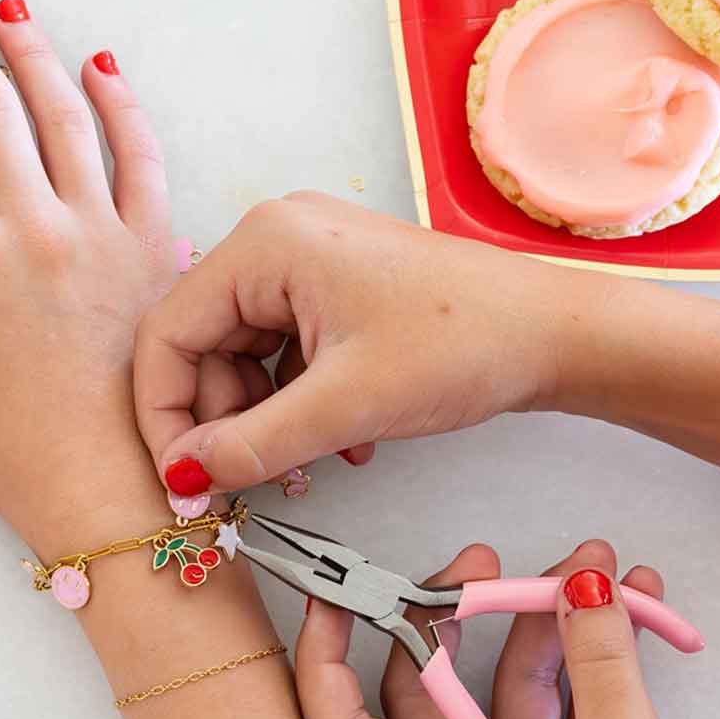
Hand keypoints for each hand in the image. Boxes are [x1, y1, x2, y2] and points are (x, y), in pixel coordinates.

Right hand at [0, 0, 176, 548]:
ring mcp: (101, 230)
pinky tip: (98, 65)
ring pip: (64, 112)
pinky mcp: (156, 244)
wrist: (108, 489)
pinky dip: (119, 101)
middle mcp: (34, 228)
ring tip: (6, 7)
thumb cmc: (3, 443)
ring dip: (31, 50)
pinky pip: (139, 153)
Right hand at [132, 192, 578, 491]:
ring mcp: (309, 259)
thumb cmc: (465, 344)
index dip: (164, 413)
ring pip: (244, 354)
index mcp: (265, 243)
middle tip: (247, 480)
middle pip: (202, 344)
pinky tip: (340, 436)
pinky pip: (284, 349)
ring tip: (310, 460)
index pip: (169, 333)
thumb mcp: (346, 405)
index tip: (181, 478)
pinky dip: (297, 400)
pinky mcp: (338, 285)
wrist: (555, 334)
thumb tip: (183, 475)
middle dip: (222, 419)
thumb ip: (252, 444)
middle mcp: (277, 238)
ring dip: (264, 417)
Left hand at [297, 539, 719, 718]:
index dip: (327, 661)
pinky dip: (594, 652)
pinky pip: (565, 695)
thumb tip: (582, 582)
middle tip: (490, 559)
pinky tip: (637, 604)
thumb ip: (601, 663)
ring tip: (597, 563)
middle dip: (456, 613)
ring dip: (547, 618)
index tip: (337, 594)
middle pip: (429, 686)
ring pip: (506, 679)